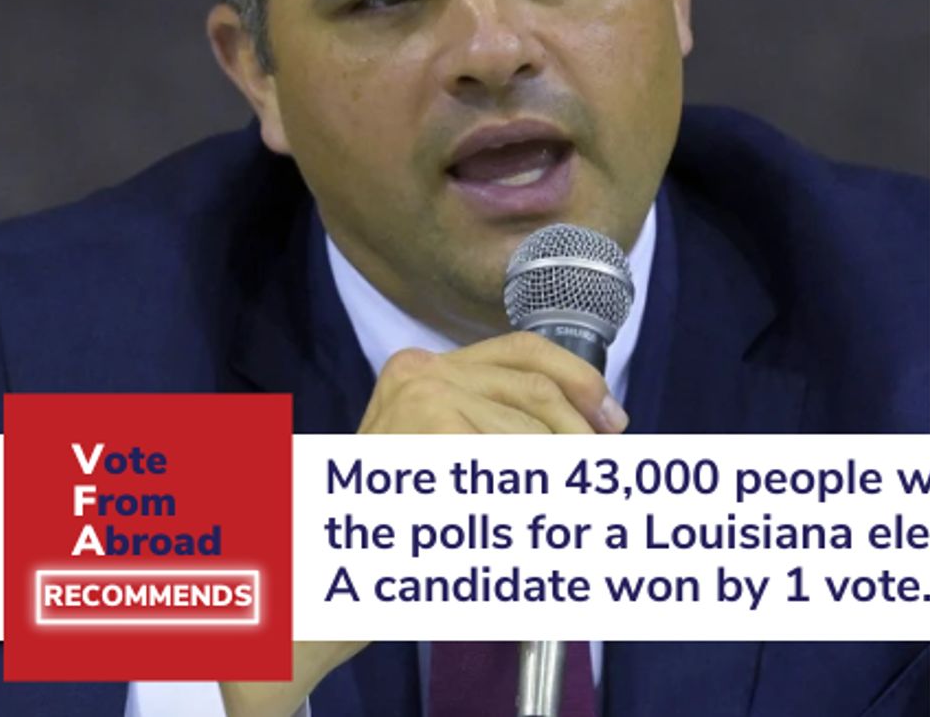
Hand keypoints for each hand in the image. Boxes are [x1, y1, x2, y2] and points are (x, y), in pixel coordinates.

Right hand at [218, 333, 622, 712]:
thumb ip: (500, 426)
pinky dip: (532, 504)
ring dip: (560, 481)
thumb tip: (598, 426)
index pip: (527, 352)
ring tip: (557, 522)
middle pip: (539, 392)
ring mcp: (423, 399)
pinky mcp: (432, 432)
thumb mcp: (443, 459)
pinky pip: (515, 469)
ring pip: (532, 438)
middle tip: (604, 475)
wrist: (316, 578)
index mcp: (421, 369)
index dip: (581, 383)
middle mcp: (421, 372)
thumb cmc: (388, 529)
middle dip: (582, 437)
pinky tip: (518, 533)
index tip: (613, 420)